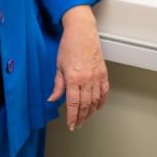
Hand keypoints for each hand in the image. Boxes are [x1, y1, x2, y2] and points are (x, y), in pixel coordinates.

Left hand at [48, 5, 108, 130]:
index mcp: (74, 78)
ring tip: (86, 118)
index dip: (73, 117)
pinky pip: (104, 91)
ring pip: (96, 101)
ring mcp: (97, 76)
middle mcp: (87, 79)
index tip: (71, 125)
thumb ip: (57, 85)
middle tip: (78, 125)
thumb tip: (52, 99)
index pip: (74, 104)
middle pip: (86, 105)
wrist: (82, 31)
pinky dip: (101, 101)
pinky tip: (97, 106)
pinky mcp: (103, 72)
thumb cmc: (69, 45)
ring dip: (91, 112)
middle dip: (81, 118)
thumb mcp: (58, 66)